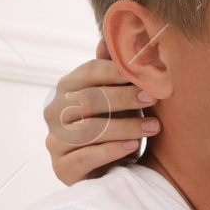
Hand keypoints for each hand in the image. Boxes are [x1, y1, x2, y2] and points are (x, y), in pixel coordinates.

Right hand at [44, 40, 158, 184]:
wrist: (113, 171)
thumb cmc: (117, 127)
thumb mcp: (119, 98)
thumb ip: (114, 71)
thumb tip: (108, 38)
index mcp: (67, 89)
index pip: (88, 73)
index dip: (117, 71)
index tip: (147, 75)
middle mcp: (54, 112)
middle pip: (88, 100)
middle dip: (124, 98)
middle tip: (154, 98)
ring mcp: (55, 141)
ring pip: (89, 130)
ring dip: (126, 126)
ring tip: (154, 127)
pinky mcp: (62, 169)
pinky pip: (86, 157)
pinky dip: (113, 150)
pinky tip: (134, 147)